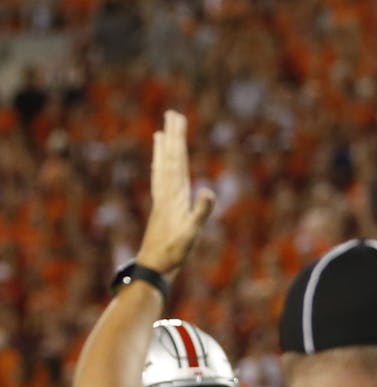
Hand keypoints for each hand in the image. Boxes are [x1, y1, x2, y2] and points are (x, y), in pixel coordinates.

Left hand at [135, 111, 215, 278]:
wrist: (152, 267)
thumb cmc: (173, 252)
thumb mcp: (191, 233)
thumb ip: (200, 212)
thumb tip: (209, 190)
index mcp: (173, 194)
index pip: (177, 159)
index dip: (177, 138)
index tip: (176, 118)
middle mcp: (166, 192)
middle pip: (170, 158)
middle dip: (172, 136)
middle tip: (172, 114)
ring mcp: (163, 200)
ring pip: (163, 167)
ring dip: (164, 150)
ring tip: (161, 133)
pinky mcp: (162, 208)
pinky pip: (161, 181)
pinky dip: (160, 168)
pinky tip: (160, 166)